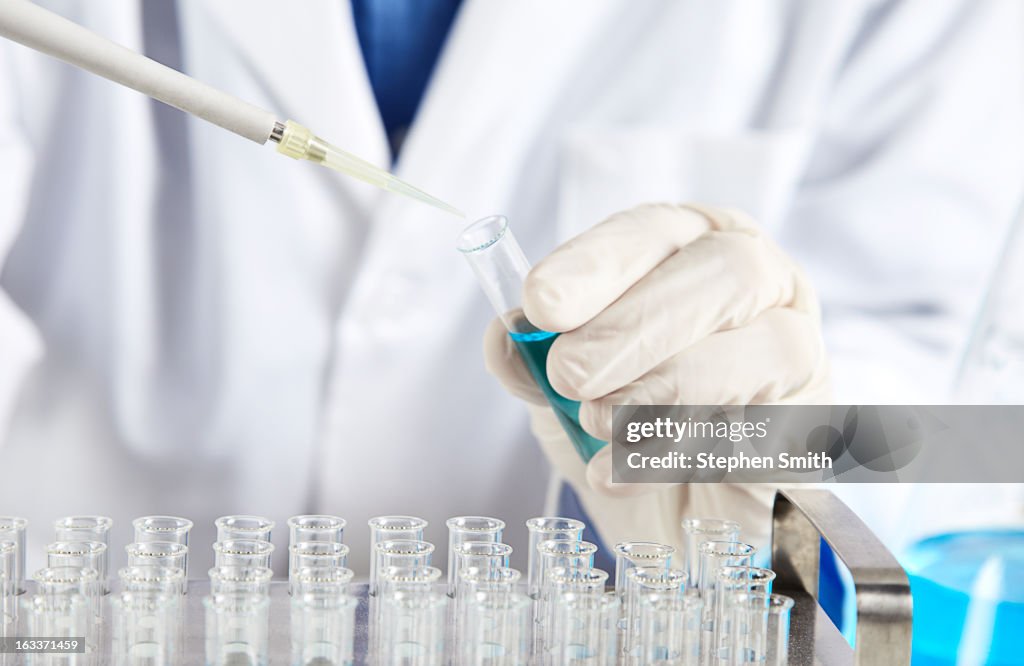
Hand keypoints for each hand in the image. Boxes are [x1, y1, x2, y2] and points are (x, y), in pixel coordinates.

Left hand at [484, 203, 828, 551]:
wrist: (671, 512)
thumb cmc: (621, 426)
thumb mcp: (560, 388)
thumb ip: (532, 358)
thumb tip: (506, 335)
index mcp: (691, 247)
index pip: (654, 229)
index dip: (597, 261)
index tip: (542, 302)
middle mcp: (759, 281)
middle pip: (725, 270)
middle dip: (633, 324)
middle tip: (569, 375)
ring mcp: (799, 346)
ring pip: (761, 344)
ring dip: (662, 386)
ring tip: (596, 423)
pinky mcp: (814, 423)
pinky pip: (766, 426)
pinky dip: (680, 450)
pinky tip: (619, 468)